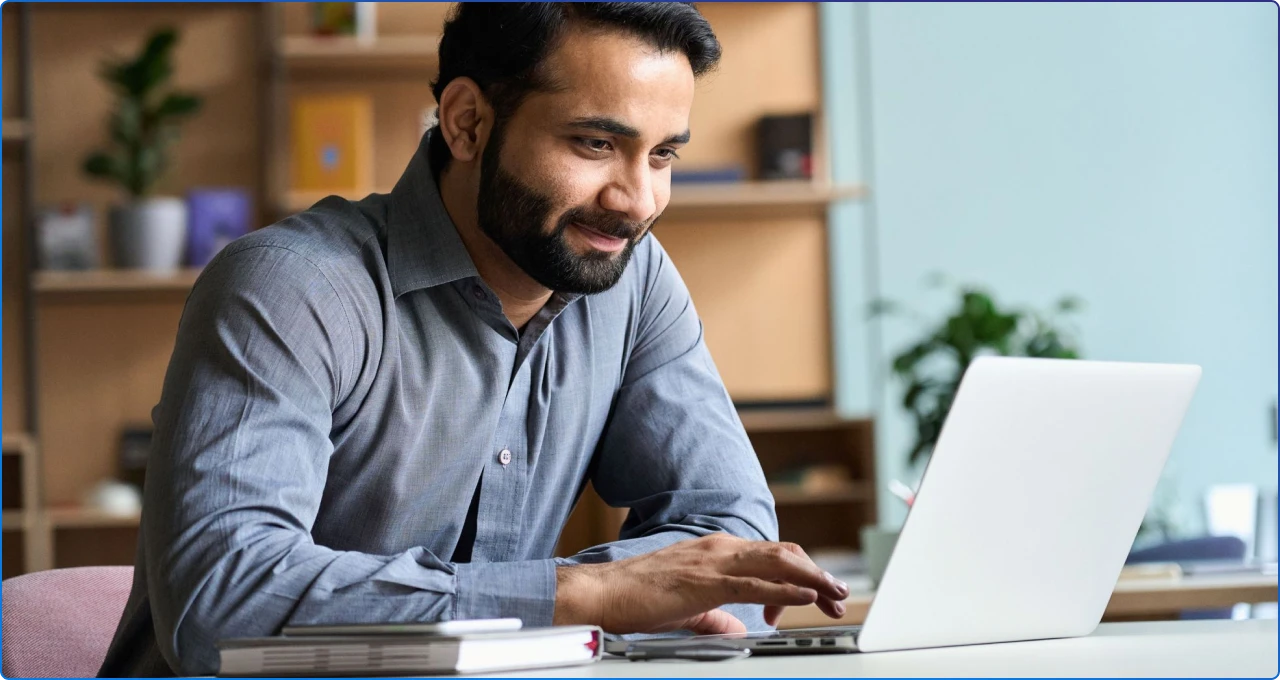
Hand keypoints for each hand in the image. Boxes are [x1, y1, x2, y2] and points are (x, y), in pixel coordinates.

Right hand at [553, 533, 848, 634]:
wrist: (603, 593)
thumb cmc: (637, 598)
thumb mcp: (688, 607)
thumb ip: (716, 616)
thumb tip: (739, 629)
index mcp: (716, 551)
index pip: (771, 556)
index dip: (800, 574)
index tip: (815, 597)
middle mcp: (720, 548)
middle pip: (784, 555)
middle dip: (817, 574)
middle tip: (838, 595)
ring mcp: (714, 561)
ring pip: (778, 563)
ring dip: (812, 578)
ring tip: (835, 593)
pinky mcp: (706, 581)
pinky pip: (755, 583)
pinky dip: (786, 589)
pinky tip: (805, 596)